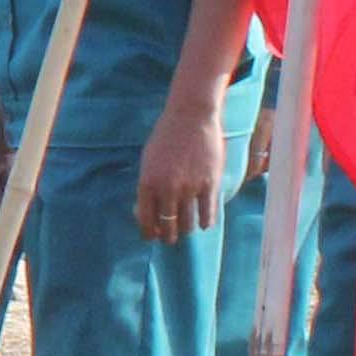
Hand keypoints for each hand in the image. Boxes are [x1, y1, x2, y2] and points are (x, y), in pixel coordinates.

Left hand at [136, 100, 228, 243]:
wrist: (191, 117)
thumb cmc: (166, 137)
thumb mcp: (148, 160)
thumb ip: (149, 184)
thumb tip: (148, 209)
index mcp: (147, 182)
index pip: (145, 218)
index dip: (148, 232)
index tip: (151, 236)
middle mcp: (167, 189)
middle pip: (167, 225)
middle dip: (167, 236)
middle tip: (169, 238)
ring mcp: (189, 188)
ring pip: (187, 223)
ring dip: (185, 231)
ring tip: (185, 231)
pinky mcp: (209, 184)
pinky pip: (208, 213)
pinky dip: (205, 222)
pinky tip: (203, 224)